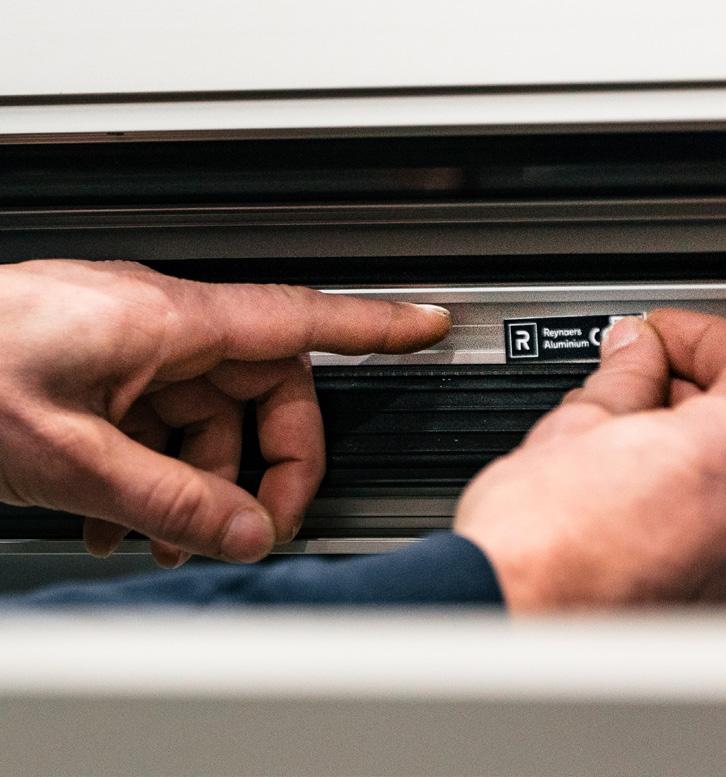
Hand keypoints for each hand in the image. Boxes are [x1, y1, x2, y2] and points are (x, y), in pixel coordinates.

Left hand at [0, 260, 449, 565]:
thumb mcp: (71, 456)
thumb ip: (171, 500)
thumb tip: (243, 532)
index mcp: (169, 323)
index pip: (301, 317)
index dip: (376, 324)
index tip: (428, 324)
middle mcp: (162, 328)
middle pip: (265, 393)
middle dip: (268, 468)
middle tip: (251, 529)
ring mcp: (135, 350)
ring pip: (213, 420)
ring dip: (201, 486)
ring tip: (158, 539)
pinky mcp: (106, 371)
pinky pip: (164, 425)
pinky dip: (158, 476)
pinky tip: (117, 520)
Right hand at [455, 310, 725, 611]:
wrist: (514, 622)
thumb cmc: (536, 542)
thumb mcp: (574, 426)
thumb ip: (622, 376)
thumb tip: (634, 350)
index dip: (704, 335)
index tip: (662, 334)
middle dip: (691, 390)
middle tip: (633, 377)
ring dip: (686, 446)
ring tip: (617, 439)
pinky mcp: (717, 601)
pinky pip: (717, 531)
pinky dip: (684, 501)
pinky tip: (626, 494)